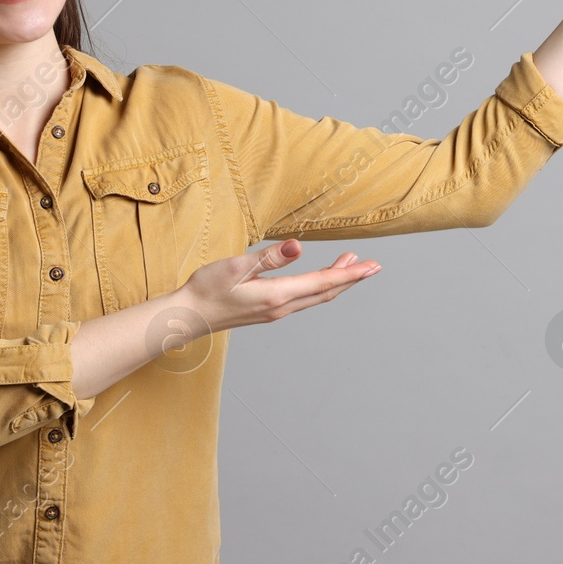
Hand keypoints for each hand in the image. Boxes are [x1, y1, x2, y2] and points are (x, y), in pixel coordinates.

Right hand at [175, 239, 380, 332]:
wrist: (189, 316)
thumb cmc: (207, 289)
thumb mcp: (236, 267)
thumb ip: (269, 257)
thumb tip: (297, 246)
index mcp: (278, 295)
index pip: (323, 283)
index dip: (350, 273)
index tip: (371, 266)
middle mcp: (282, 307)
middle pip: (326, 292)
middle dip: (351, 278)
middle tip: (373, 266)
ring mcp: (276, 312)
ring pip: (316, 297)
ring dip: (336, 282)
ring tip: (352, 266)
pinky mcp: (269, 311)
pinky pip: (304, 300)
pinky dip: (320, 288)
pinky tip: (321, 281)